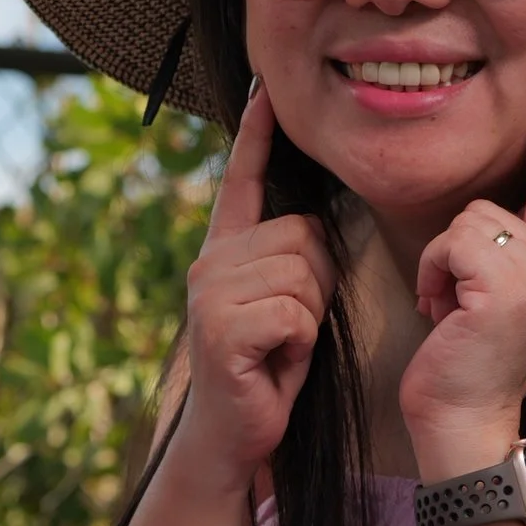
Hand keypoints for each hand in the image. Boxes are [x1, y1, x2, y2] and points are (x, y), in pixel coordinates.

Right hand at [167, 84, 334, 498]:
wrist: (230, 435)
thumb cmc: (264, 370)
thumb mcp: (279, 306)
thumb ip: (286, 262)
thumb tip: (313, 229)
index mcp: (222, 252)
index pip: (241, 181)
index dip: (256, 135)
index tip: (266, 90)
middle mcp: (209, 263)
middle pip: (302, 235)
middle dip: (317, 283)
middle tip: (291, 327)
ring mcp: (210, 293)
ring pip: (303, 273)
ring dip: (310, 317)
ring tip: (282, 346)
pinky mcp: (221, 327)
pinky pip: (295, 310)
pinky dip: (300, 341)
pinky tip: (277, 361)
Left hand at [400, 91, 525, 473]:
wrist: (465, 425)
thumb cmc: (465, 370)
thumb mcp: (492, 304)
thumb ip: (501, 258)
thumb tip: (480, 220)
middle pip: (491, 206)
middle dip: (454, 248)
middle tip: (452, 303)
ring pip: (468, 221)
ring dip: (440, 262)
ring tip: (448, 310)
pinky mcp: (506, 288)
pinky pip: (451, 243)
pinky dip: (432, 272)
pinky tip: (440, 313)